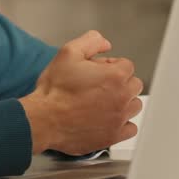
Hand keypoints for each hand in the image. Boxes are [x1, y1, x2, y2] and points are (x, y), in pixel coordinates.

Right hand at [19, 30, 143, 154]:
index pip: (126, 65)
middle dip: (119, 83)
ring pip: (134, 106)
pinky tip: (107, 119)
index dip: (109, 66)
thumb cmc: (55, 89)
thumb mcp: (68, 53)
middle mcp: (122, 98)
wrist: (44, 119)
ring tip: (102, 103)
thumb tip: (105, 44)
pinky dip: (122, 124)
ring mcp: (119, 119)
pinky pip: (131, 128)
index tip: (96, 72)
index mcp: (115, 76)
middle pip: (133, 85)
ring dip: (123, 102)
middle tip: (98, 86)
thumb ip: (91, 41)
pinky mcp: (113, 136)